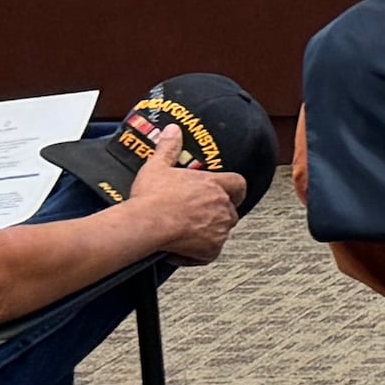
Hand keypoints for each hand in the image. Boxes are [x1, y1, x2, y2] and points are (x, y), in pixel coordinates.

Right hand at [119, 124, 242, 260]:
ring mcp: (219, 229)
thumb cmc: (152, 197)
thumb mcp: (158, 166)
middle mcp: (221, 206)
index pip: (238, 184)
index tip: (227, 192)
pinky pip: (208, 254)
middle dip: (217, 213)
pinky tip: (179, 251)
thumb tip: (172, 130)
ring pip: (221, 232)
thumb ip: (169, 147)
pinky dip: (196, 254)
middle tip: (195, 215)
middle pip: (230, 210)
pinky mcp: (210, 249)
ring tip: (185, 232)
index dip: (234, 189)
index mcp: (213, 184)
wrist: (146, 222)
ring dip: (207, 233)